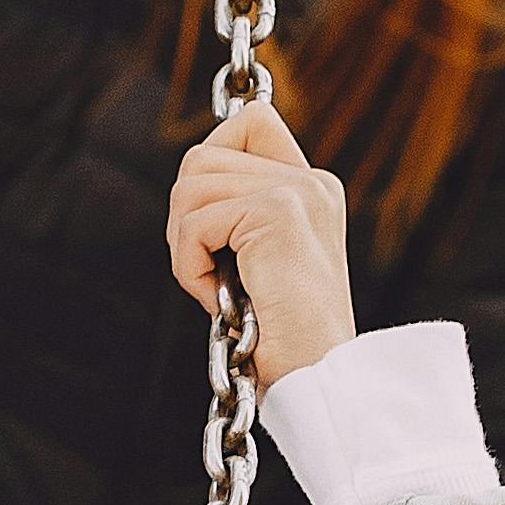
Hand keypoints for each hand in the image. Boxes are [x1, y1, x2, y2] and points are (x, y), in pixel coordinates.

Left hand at [165, 102, 355, 385]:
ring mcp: (299, 192)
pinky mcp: (279, 212)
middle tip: (208, 271)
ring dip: (185, 246)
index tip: (214, 230)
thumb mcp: (259, 265)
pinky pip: (195, 222)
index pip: (250, 121)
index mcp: (313, 188)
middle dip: (186, 217)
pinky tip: (220, 299)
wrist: (319, 382)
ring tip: (217, 288)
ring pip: (191, 183)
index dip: (211, 164)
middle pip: (202, 155)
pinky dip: (189, 267)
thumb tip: (188, 188)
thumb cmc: (282, 342)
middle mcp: (312, 181)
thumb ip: (237, 215)